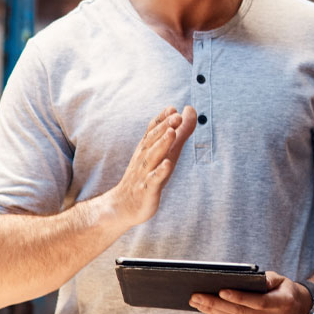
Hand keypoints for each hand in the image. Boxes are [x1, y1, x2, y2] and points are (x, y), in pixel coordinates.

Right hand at [112, 105, 196, 226]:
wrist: (123, 206)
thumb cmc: (147, 175)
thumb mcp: (166, 151)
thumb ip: (181, 132)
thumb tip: (190, 109)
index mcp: (147, 148)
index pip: (152, 130)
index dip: (162, 119)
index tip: (173, 108)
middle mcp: (144, 158)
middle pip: (153, 140)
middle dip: (164, 127)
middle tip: (177, 115)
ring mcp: (144, 173)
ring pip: (153, 157)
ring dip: (162, 144)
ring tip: (172, 132)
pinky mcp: (147, 190)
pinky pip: (153, 180)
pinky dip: (160, 172)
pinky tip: (168, 164)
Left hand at [189, 271, 309, 313]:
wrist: (300, 312)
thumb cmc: (286, 291)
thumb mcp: (281, 280)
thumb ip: (266, 279)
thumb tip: (244, 279)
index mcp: (284, 305)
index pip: (258, 303)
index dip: (239, 297)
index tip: (220, 291)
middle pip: (242, 313)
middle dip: (216, 304)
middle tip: (196, 296)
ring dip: (214, 312)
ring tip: (197, 303)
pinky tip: (210, 310)